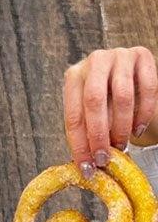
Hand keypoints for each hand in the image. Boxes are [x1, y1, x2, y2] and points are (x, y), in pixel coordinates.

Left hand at [63, 47, 157, 178]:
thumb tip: (85, 166)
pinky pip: (148, 88)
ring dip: (122, 127)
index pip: (73, 115)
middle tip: (105, 159)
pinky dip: (144, 113)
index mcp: (73, 76)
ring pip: (122, 96)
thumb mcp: (90, 111)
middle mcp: (94, 61)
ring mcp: (119, 55)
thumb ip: (86, 131)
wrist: (130, 75)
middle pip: (94, 102)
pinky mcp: (142, 54)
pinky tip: (138, 129)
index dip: (79, 145)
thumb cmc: (106, 98)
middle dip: (99, 135)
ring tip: (122, 145)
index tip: (87, 167)